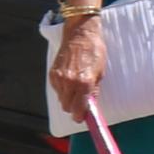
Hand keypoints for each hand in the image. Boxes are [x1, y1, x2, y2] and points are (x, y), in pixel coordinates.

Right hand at [47, 13, 106, 127]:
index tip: (83, 118)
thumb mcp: (100, 72)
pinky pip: (56, 89)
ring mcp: (59, 78)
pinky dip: (62, 89)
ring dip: (68, 98)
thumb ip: (94, 91)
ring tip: (76, 88)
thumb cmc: (94, 51)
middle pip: (67, 107)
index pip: (79, 109)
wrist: (80, 34)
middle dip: (74, 108)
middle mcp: (69, 82)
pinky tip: (69, 80)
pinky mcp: (52, 74)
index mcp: (84, 83)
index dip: (81, 116)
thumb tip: (90, 104)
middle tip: (81, 103)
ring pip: (61, 99)